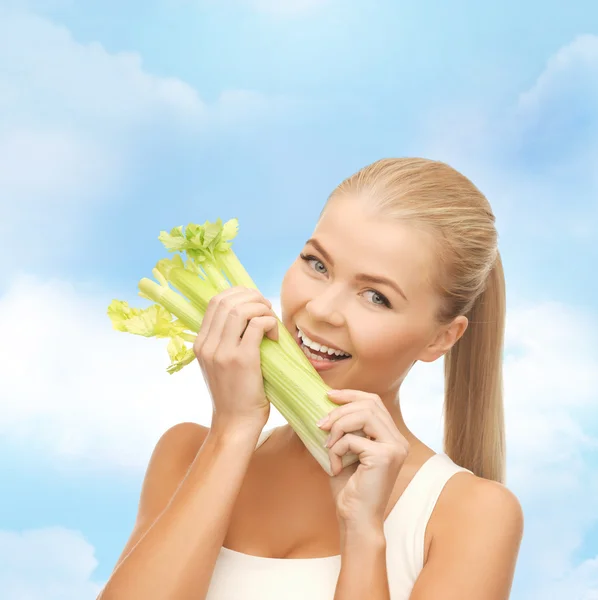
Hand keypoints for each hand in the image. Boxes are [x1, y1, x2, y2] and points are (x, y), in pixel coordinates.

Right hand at [194, 286, 278, 433]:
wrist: (235, 423)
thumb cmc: (234, 394)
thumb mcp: (219, 364)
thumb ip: (224, 340)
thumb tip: (247, 315)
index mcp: (200, 343)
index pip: (215, 301)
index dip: (238, 293)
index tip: (255, 303)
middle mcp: (207, 345)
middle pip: (227, 300)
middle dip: (252, 297)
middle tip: (267, 309)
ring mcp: (222, 352)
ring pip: (242, 309)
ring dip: (262, 308)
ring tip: (271, 322)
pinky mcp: (242, 360)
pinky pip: (257, 325)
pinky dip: (270, 323)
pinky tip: (274, 336)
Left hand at [318, 389, 408, 527]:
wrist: (355, 519)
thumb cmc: (349, 488)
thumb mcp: (345, 451)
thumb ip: (344, 429)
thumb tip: (325, 404)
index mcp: (391, 437)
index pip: (374, 402)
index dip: (351, 394)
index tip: (328, 395)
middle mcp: (398, 440)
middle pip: (369, 404)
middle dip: (340, 410)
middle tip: (320, 424)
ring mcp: (394, 447)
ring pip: (363, 415)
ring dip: (338, 426)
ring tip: (327, 445)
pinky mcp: (384, 456)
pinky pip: (352, 439)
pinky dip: (336, 449)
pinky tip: (334, 467)